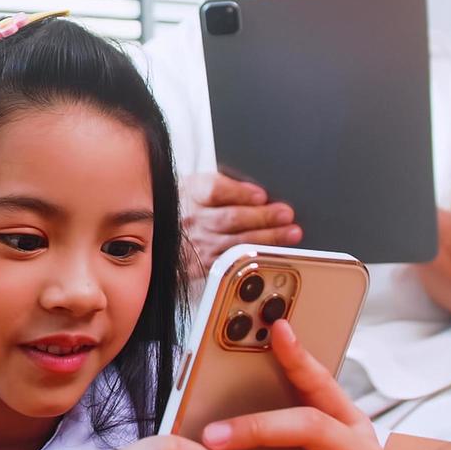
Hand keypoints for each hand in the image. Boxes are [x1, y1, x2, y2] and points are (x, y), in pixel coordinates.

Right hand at [181, 172, 301, 275]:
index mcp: (191, 192)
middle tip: (286, 214)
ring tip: (289, 233)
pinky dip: (252, 259)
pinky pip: (229, 263)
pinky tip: (269, 254)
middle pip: (230, 218)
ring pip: (234, 243)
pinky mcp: (200, 265)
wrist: (161, 231)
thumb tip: (257, 190)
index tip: (261, 195)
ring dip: (266, 239)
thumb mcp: (197, 186)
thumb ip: (224, 185)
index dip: (240, 193)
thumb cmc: (186, 205)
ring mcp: (196, 244)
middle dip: (262, 217)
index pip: (215, 190)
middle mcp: (192, 219)